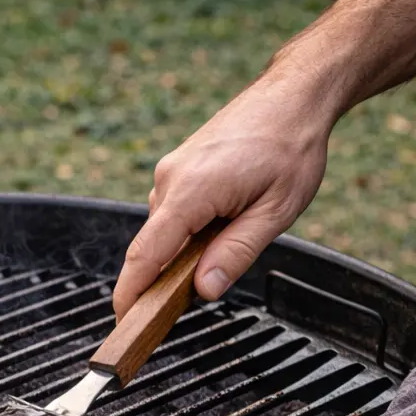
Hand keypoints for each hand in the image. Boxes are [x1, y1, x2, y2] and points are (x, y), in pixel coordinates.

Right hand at [112, 79, 336, 318]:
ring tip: (235, 232)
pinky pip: (173, 210)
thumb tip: (204, 290)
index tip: (122, 321)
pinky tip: (225, 217)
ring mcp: (171, 170)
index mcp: (191, 191)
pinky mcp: (178, 167)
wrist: (293, 94)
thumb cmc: (291, 146)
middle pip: (154, 246)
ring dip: (187, 245)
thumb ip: (236, 253)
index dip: (130, 293)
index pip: (146, 254)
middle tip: (207, 286)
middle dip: (170, 273)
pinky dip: (189, 226)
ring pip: (165, 228)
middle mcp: (170, 178)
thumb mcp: (276, 211)